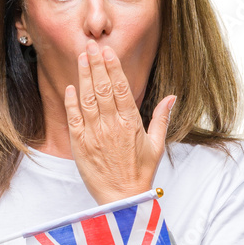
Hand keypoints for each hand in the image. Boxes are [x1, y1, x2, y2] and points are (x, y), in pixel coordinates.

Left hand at [64, 38, 175, 204]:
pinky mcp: (80, 145)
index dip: (113, 67)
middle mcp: (112, 125)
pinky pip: (74, 119)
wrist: (122, 199)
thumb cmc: (140, 173)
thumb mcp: (156, 145)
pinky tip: (71, 87)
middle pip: (102, 88)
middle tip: (90, 45)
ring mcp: (94, 134)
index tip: (107, 51)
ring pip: (87, 99)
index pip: (121, 88)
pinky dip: (71, 102)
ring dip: (84, 76)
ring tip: (81, 57)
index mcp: (131, 123)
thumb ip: (161, 118)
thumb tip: (172, 97)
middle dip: (96, 64)